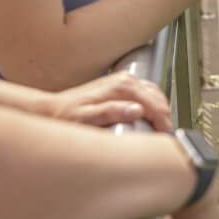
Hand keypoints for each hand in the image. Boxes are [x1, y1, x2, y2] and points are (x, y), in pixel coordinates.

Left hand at [46, 71, 170, 130]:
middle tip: (163, 137)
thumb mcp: (86, 118)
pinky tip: (149, 117)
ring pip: (156, 94)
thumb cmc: (66, 116)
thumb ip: (111, 112)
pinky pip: (147, 93)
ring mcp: (124, 80)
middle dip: (165, 118)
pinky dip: (153, 104)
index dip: (164, 124)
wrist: (53, 109)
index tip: (165, 138)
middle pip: (159, 99)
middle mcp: (125, 80)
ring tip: (158, 129)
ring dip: (161, 111)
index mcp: (122, 88)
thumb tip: (137, 111)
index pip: (156, 105)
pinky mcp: (121, 84)